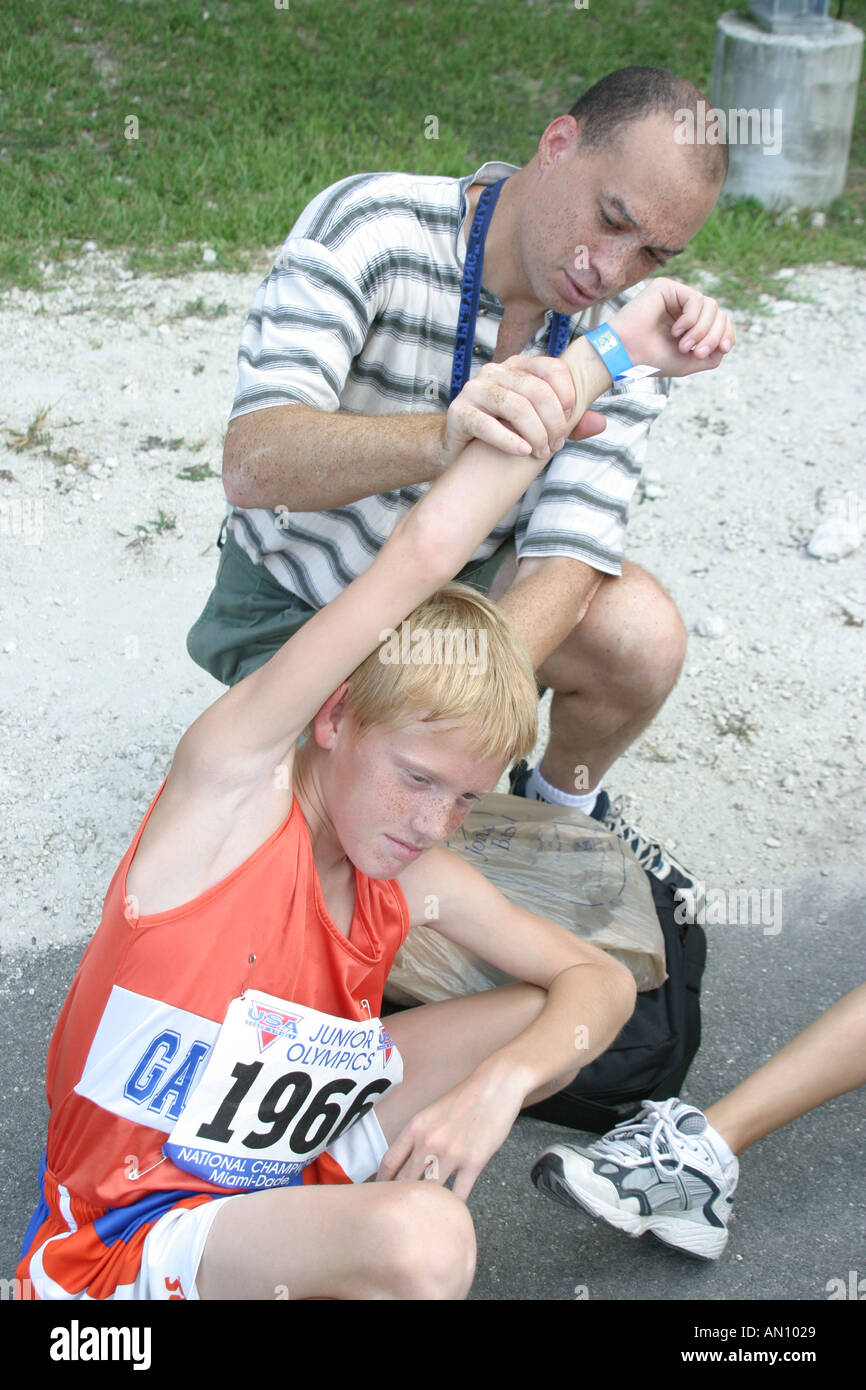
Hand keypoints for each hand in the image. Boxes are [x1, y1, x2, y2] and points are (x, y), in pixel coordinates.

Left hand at [375, 1073, 522, 1200]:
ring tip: (424, 1218)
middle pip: (405, 1181)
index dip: (380, 1183)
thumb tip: (405, 1161)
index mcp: (415, 1128)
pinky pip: (458, 1194)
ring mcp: (451, 1153)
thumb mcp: (432, 1113)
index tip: (379, 1194)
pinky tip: (451, 1211)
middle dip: (400, 1199)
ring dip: (427, 1205)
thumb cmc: (464, 1099)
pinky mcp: (474, 1162)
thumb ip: (417, 1136)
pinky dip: (453, 1206)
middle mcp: (429, 1142)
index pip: (389, 1162)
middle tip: (400, 1212)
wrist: (495, 1086)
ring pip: (430, 1191)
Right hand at [438, 354, 605, 470]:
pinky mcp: (459, 412)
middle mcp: (495, 371)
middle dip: (553, 421)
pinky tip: (523, 452)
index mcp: (518, 366)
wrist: (460, 450)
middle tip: (555, 445)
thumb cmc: (504, 433)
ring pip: (514, 406)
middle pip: (536, 390)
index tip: (570, 418)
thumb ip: (569, 422)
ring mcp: (474, 390)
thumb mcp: (539, 424)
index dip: (567, 394)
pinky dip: (509, 441)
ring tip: (540, 452)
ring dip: (535, 433)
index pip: (551, 368)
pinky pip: (487, 425)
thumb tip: (601, 423)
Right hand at [610, 278, 735, 378]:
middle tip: (697, 353)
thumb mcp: (690, 362)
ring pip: (711, 305)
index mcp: (689, 322)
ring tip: (683, 345)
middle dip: (714, 335)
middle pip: (719, 313)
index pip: (720, 321)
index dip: (726, 333)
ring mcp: (676, 296)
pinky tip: (676, 330)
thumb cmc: (653, 360)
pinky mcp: (667, 287)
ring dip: (701, 330)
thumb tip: (727, 341)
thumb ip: (714, 353)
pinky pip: (695, 299)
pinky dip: (691, 319)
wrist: (626, 356)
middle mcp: (683, 306)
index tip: (723, 348)